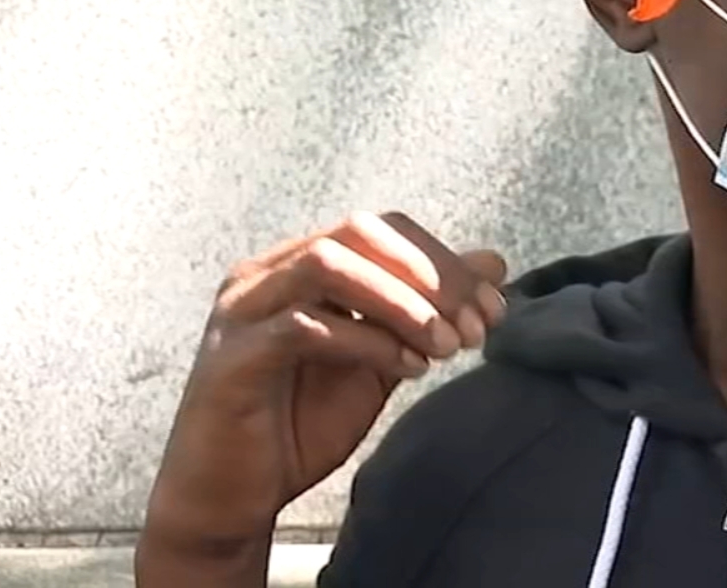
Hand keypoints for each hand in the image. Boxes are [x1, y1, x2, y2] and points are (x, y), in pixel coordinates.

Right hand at [141, 211, 507, 555]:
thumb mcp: (383, 361)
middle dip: (430, 275)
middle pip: (358, 233)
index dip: (444, 260)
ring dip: (401, 302)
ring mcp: (243, 310)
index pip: (381, 228)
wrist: (231, 498)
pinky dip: (367, 341)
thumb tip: (493, 264)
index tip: (495, 307)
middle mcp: (265, 275)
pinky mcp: (233, 357)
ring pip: (330, 265)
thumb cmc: (300, 426)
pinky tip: (406, 370)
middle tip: (474, 326)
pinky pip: (304, 326)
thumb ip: (427, 311)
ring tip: (445, 347)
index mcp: (299, 266)